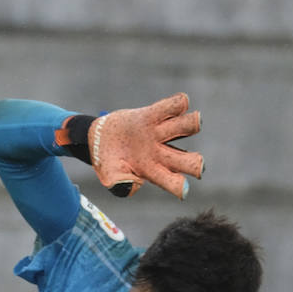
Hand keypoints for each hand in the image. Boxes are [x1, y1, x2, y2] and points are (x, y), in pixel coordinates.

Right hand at [88, 92, 203, 199]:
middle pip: (188, 161)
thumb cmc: (107, 161)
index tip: (182, 188)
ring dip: (192, 124)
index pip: (171, 183)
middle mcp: (162, 154)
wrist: (95, 139)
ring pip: (186, 128)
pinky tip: (181, 103)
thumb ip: (119, 184)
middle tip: (197, 162)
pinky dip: (179, 104)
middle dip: (195, 163)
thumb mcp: (108, 175)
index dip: (179, 186)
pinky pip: (172, 107)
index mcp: (152, 172)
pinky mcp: (152, 115)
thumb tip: (136, 183)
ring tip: (196, 121)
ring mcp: (158, 133)